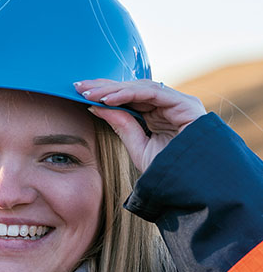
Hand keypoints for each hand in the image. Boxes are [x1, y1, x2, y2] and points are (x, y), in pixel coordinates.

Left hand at [74, 79, 205, 172]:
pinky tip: (108, 99)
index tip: (78, 92)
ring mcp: (178, 103)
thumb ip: (121, 125)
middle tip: (78, 86)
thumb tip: (96, 106)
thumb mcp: (138, 146)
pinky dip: (129, 94)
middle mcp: (167, 105)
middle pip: (131, 89)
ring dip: (112, 89)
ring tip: (89, 94)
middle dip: (104, 86)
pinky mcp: (185, 104)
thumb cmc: (168, 170)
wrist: (193, 185)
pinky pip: (152, 93)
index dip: (103, 93)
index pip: (127, 97)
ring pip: (140, 87)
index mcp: (156, 114)